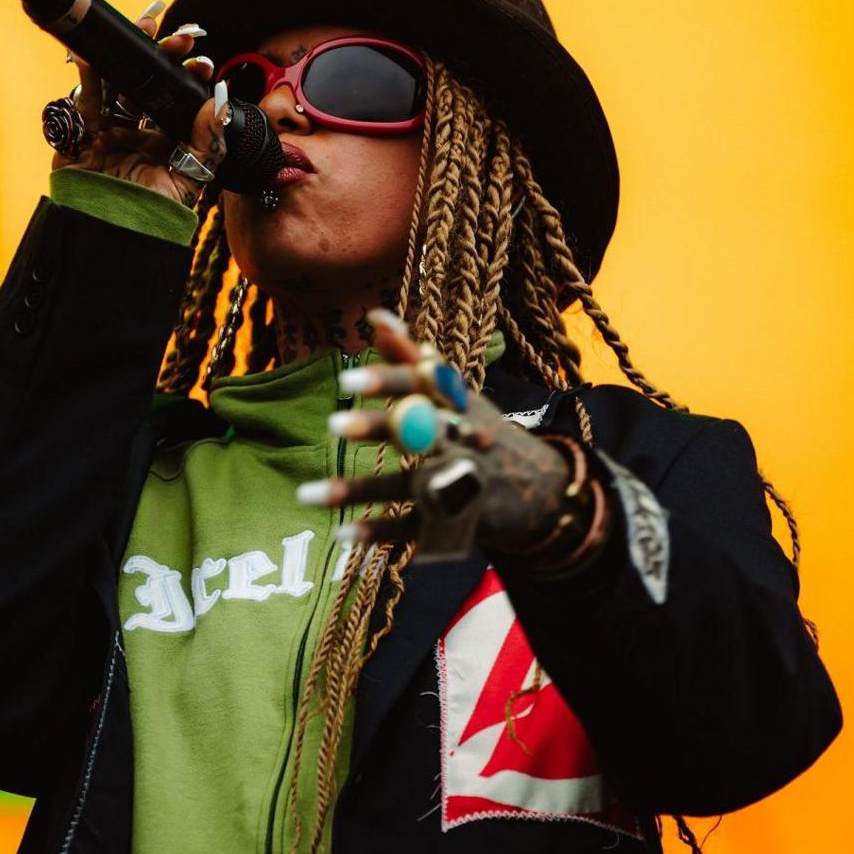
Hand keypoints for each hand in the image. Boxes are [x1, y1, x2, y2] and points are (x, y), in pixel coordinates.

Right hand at [53, 0, 228, 208]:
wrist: (114, 232)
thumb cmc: (152, 213)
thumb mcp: (189, 177)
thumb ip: (207, 142)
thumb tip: (219, 102)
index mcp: (161, 140)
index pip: (174, 99)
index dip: (186, 78)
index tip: (202, 63)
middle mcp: (133, 131)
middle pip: (145, 84)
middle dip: (160, 56)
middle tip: (180, 37)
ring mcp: (104, 130)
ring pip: (115, 83)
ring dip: (127, 55)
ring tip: (146, 25)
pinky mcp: (78, 134)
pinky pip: (82, 99)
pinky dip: (88, 75)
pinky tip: (96, 54)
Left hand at [300, 309, 596, 557]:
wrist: (547, 493)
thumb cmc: (486, 434)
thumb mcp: (460, 396)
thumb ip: (414, 361)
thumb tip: (375, 317)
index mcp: (459, 404)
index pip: (423, 386)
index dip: (388, 380)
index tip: (347, 378)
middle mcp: (462, 440)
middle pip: (418, 430)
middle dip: (378, 427)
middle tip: (332, 424)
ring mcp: (460, 483)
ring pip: (405, 485)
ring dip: (357, 490)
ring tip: (306, 494)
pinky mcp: (456, 522)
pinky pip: (414, 529)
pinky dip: (380, 533)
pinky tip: (342, 535)